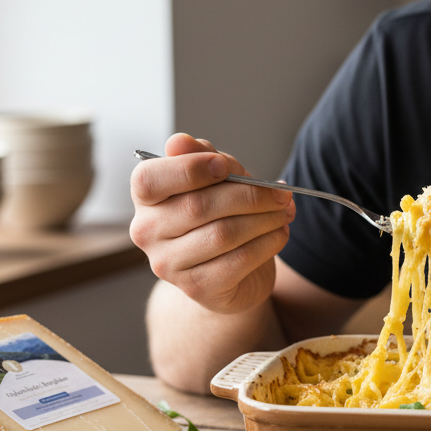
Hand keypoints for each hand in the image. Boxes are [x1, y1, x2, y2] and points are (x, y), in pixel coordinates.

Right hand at [129, 133, 295, 314]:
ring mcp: (169, 265)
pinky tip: (280, 232)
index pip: (149, 179)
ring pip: (223, 234)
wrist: (228, 274)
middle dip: (249, 195)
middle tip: (281, 193)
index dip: (189, 168)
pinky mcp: (197, 288)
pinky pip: (238, 261)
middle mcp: (147, 232)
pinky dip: (267, 243)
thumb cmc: (219, 216)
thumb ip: (204, 157)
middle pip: (198, 206)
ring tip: (285, 211)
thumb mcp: (215, 179)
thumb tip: (179, 142)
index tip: (225, 166)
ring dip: (265, 219)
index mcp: (145, 198)